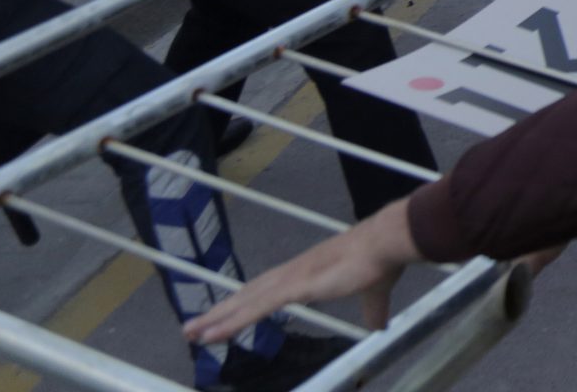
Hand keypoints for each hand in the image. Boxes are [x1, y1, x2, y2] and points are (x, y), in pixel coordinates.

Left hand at [185, 202, 421, 344]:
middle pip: (247, 295)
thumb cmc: (379, 262)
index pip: (266, 290)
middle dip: (219, 311)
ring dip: (216, 318)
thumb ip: (373, 309)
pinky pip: (255, 309)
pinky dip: (231, 322)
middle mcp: (290, 273)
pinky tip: (213, 334)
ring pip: (244, 303)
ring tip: (190, 332)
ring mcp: (289, 279)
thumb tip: (379, 325)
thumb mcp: (374, 293)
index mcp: (306, 273)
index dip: (244, 302)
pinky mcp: (294, 287)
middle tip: (192, 327)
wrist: (385, 243)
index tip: (225, 313)